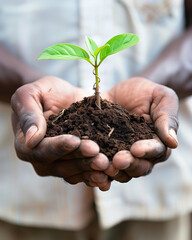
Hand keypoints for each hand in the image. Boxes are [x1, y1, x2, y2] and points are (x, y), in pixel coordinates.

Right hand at [11, 76, 110, 190]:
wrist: (64, 96)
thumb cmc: (45, 92)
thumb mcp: (31, 94)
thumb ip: (29, 115)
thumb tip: (31, 140)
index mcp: (27, 145)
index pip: (42, 150)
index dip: (59, 147)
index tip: (75, 140)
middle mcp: (42, 160)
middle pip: (60, 165)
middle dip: (79, 159)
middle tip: (97, 152)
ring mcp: (60, 164)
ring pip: (74, 172)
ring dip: (90, 168)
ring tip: (106, 163)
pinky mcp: (76, 163)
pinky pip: (85, 173)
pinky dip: (96, 174)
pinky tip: (109, 173)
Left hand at [102, 77, 178, 182]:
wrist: (122, 91)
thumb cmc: (146, 92)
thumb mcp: (161, 97)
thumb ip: (167, 117)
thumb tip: (173, 142)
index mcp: (156, 142)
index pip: (156, 151)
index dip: (147, 151)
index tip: (136, 149)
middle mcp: (140, 153)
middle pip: (138, 166)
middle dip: (129, 164)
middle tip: (119, 160)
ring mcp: (120, 154)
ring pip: (120, 170)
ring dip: (112, 171)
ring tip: (103, 164)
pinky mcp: (104, 152)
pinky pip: (101, 165)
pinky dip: (97, 170)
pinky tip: (90, 168)